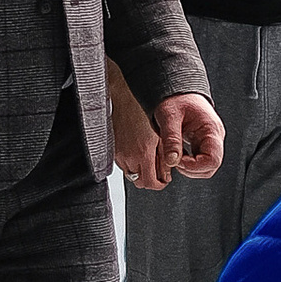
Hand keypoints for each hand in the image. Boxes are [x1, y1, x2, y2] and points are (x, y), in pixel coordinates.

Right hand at [109, 64, 169, 190]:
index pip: (149, 183)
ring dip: (140, 171)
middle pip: (139, 182)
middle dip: (150, 179)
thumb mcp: (161, 134)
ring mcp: (118, 154)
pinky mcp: (112, 149)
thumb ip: (165, 156)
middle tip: (159, 171)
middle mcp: (128, 157)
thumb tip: (167, 172)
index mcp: (142, 153)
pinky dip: (131, 163)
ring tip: (149, 158)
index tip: (164, 179)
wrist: (124, 97)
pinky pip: (123, 164)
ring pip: (131, 174)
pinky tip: (138, 151)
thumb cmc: (142, 110)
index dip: (159, 184)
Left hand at [153, 94, 223, 180]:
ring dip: (190, 168)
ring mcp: (210, 141)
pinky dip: (188, 164)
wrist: (177, 91)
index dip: (195, 166)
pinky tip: (177, 155)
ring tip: (175, 157)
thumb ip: (171, 138)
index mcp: (212, 129)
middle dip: (191, 169)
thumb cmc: (175, 99)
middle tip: (175, 160)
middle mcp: (215, 137)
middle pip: (211, 167)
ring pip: (206, 167)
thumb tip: (172, 161)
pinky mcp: (202, 144)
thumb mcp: (169, 116)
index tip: (178, 161)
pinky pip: (200, 161)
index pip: (213, 160)